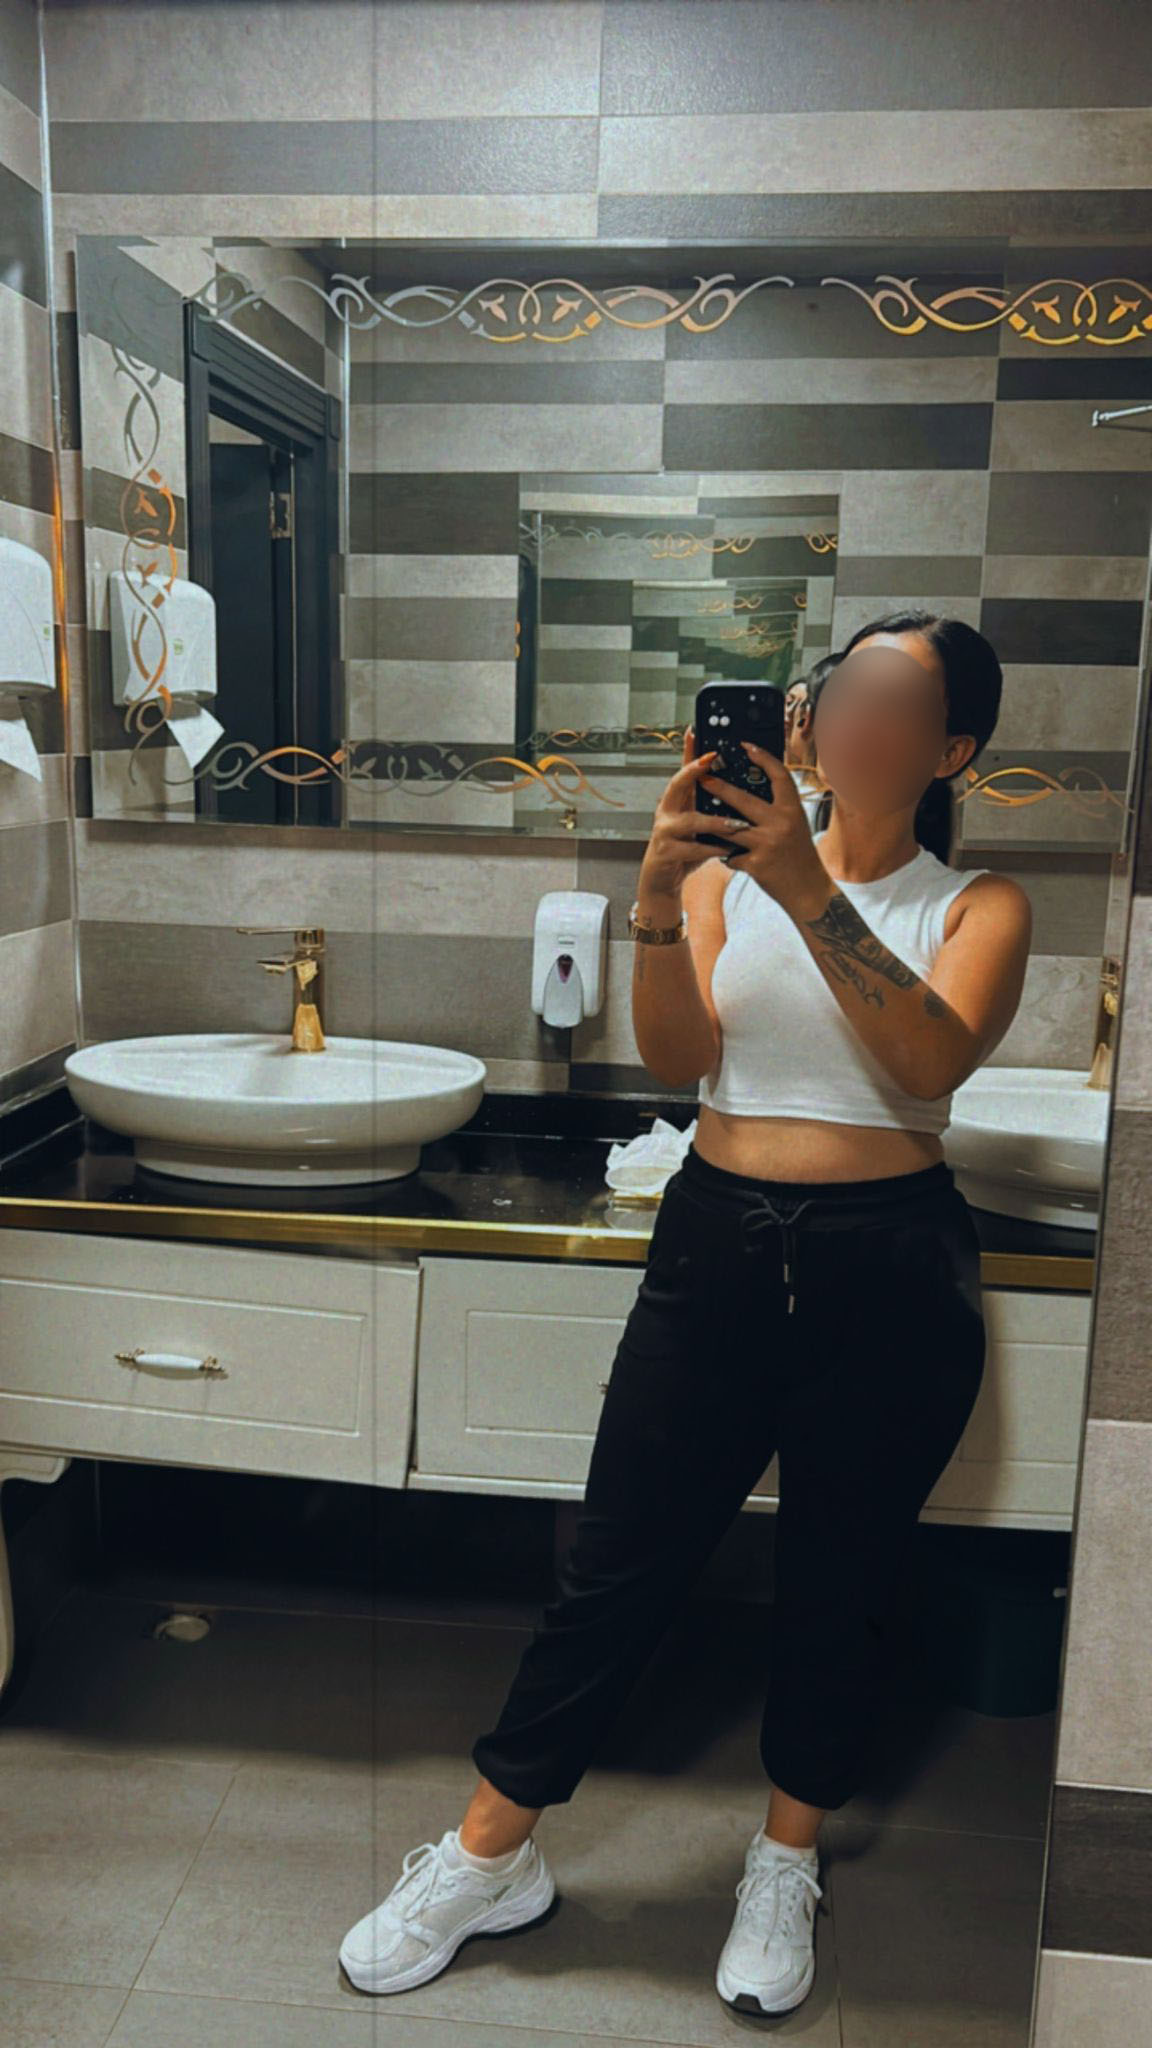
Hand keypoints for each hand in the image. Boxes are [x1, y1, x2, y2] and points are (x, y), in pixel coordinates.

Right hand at [636, 724, 755, 899]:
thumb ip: (711, 807)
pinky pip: (692, 849)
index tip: (696, 731)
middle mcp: (667, 811)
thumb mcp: (699, 824)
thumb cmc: (685, 850)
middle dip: (693, 771)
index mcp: (677, 801)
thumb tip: (739, 788)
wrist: (662, 880)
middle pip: (677, 784)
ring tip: (737, 823)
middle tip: (711, 760)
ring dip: (715, 821)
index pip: (683, 770)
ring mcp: (664, 831)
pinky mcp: (665, 852)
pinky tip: (727, 850)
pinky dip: (712, 849)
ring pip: (690, 820)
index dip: (688, 750)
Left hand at [698, 742, 832, 920]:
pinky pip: (731, 855)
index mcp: (793, 810)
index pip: (779, 776)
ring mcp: (768, 844)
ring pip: (731, 828)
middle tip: (704, 778)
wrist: (809, 891)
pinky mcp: (756, 865)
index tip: (745, 746)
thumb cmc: (799, 855)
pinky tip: (723, 855)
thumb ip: (777, 809)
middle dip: (721, 787)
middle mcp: (782, 824)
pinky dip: (726, 855)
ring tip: (700, 815)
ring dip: (714, 823)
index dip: (763, 757)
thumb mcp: (795, 825)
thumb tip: (754, 789)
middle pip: (744, 799)